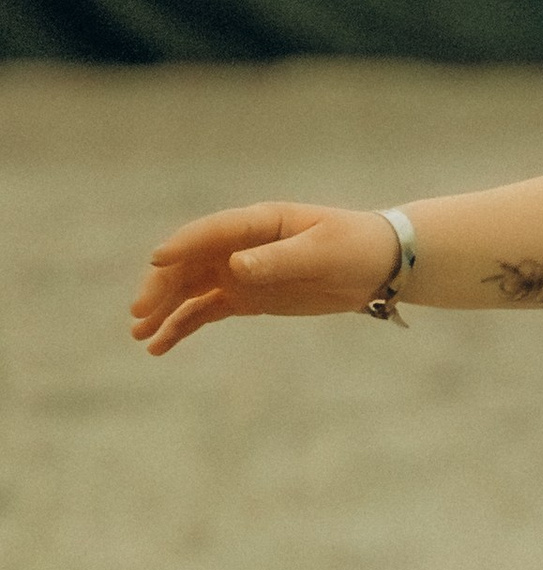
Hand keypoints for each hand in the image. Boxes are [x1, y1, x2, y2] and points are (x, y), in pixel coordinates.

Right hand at [129, 203, 402, 354]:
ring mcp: (237, 271)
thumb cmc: (354, 247)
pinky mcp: (245, 296)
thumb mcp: (322, 252)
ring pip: (189, 290)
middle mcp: (238, 245)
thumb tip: (235, 266)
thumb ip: (278, 260)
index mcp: (258, 223)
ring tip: (140, 335)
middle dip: (162, 288)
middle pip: (189, 265)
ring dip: (163, 310)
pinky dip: (182, 326)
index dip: (183, 246)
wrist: (376, 265)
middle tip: (139, 314)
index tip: (157, 262)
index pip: (211, 233)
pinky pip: (205, 311)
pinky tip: (159, 346)